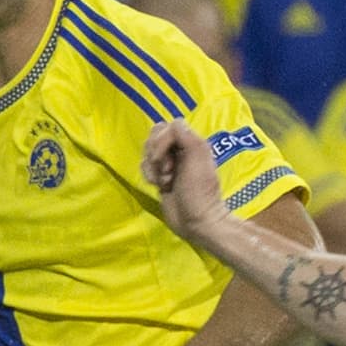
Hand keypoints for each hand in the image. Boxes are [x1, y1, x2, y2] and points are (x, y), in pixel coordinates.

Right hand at [141, 120, 228, 241]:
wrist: (195, 222)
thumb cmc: (199, 193)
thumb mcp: (198, 161)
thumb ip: (187, 138)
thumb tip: (175, 123)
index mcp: (193, 143)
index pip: (169, 127)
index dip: (163, 141)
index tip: (170, 162)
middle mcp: (180, 150)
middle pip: (156, 134)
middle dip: (156, 153)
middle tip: (168, 171)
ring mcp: (169, 163)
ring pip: (148, 150)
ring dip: (152, 166)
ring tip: (165, 181)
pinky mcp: (160, 176)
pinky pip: (145, 164)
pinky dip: (148, 174)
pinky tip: (159, 186)